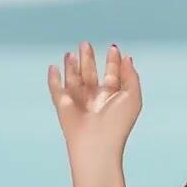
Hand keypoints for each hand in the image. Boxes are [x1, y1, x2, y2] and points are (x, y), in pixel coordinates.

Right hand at [47, 41, 142, 160]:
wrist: (97, 143)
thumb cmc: (118, 122)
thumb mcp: (133, 96)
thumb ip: (131, 76)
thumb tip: (127, 58)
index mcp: (113, 97)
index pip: (112, 75)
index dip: (113, 62)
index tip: (113, 49)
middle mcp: (95, 99)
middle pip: (90, 74)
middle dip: (88, 59)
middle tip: (85, 44)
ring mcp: (79, 102)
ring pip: (74, 79)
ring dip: (72, 65)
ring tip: (72, 53)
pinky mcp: (63, 107)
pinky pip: (56, 90)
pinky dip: (53, 79)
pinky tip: (53, 67)